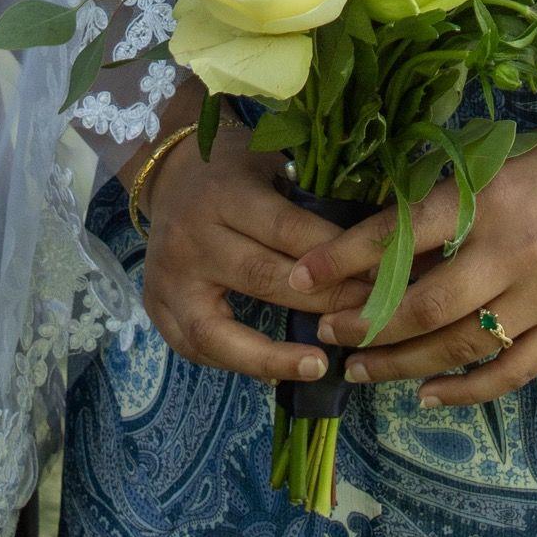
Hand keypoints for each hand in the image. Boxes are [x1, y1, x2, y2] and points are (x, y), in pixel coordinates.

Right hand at [139, 118, 365, 386]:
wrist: (170, 172)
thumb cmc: (234, 168)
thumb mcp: (271, 164)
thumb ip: (308, 199)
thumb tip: (369, 243)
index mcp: (224, 194)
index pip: (286, 230)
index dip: (335, 258)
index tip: (380, 277)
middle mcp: (191, 237)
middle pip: (261, 278)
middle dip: (321, 303)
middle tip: (370, 321)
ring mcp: (167, 277)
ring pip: (218, 331)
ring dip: (272, 356)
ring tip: (319, 366)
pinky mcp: (156, 306)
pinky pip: (198, 349)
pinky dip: (238, 364)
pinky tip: (277, 373)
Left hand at [296, 115, 536, 406]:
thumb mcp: (491, 164)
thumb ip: (441, 203)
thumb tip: (371, 244)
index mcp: (487, 196)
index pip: (400, 233)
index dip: (344, 258)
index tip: (302, 277)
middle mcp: (514, 249)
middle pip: (425, 304)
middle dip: (366, 323)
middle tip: (326, 330)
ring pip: (461, 345)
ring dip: (402, 363)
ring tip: (360, 368)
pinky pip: (511, 371)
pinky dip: (465, 389)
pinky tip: (427, 394)